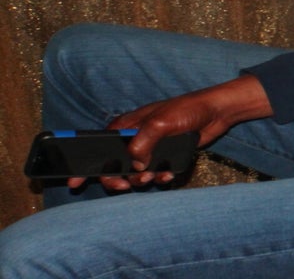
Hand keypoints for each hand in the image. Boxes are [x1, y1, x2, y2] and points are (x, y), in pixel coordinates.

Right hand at [66, 75, 271, 191]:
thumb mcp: (162, 122)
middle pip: (114, 166)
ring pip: (135, 172)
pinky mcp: (164, 156)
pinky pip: (154, 173)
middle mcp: (135, 138)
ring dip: (141, 180)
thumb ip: (144, 142)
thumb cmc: (188, 109)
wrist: (216, 112)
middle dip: (117, 179)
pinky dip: (159, 178)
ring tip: (153, 177)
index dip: (86, 164)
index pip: (98, 146)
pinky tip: (167, 176)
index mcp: (126, 126)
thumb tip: (135, 165)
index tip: (75, 181)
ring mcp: (149, 148)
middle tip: (126, 185)